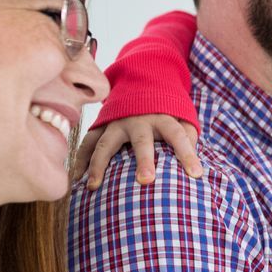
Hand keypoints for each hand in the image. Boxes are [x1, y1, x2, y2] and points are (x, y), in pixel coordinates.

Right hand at [74, 114, 202, 187]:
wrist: (139, 85)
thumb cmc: (165, 113)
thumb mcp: (182, 118)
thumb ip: (189, 137)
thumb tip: (194, 164)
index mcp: (163, 118)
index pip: (178, 135)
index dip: (188, 154)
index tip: (196, 174)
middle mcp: (138, 120)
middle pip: (141, 141)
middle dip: (144, 160)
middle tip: (146, 181)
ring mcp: (115, 124)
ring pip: (105, 144)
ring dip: (98, 164)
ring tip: (93, 186)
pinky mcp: (99, 128)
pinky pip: (86, 145)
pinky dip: (79, 161)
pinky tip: (75, 180)